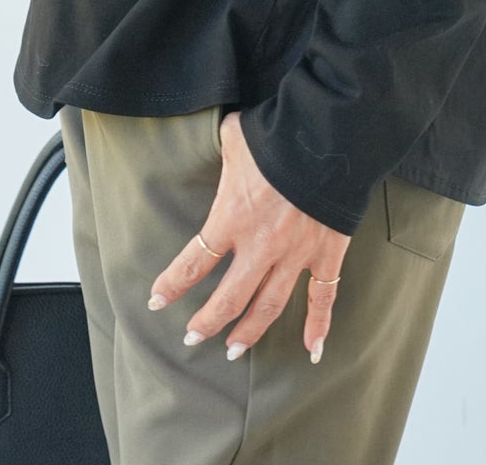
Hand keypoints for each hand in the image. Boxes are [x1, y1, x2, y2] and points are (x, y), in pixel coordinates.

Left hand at [146, 109, 350, 363]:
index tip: (157, 300)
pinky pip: (323, 297)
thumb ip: (225, 146)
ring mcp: (295, 254)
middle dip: (208, 321)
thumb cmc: (278, 135)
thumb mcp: (237, 137)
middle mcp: (260, 245)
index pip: (194, 262)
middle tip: (192, 336)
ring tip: (234, 350)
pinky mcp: (326, 253)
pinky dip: (319, 325)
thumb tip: (223, 137)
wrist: (328, 138)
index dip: (172, 284)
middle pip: (229, 298)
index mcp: (232, 217)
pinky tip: (312, 349)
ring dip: (250, 332)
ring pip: (268, 306)